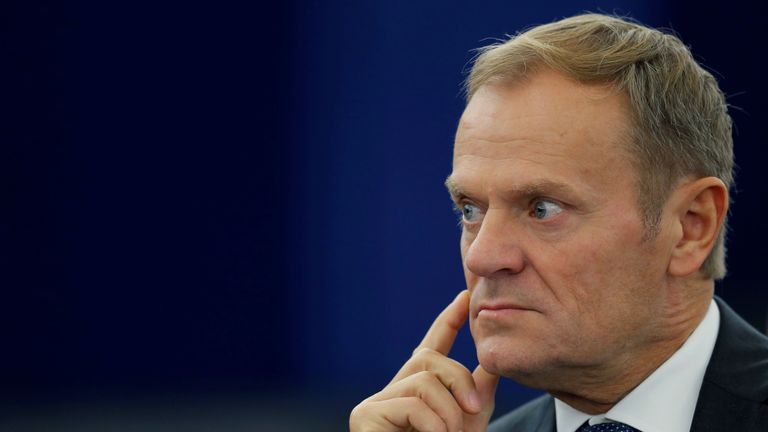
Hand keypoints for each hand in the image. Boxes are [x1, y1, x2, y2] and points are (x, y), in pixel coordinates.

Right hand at [349, 290, 499, 431]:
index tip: (464, 296)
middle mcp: (393, 391)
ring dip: (449, 414)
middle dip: (459, 383)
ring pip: (424, 380)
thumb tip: (495, 359)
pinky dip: (433, 426)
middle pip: (430, 359)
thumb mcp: (468, 423)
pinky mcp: (364, 417)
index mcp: (418, 391)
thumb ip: (477, 390)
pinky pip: (413, 403)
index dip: (448, 321)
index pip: (431, 346)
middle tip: (472, 413)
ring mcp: (375, 403)